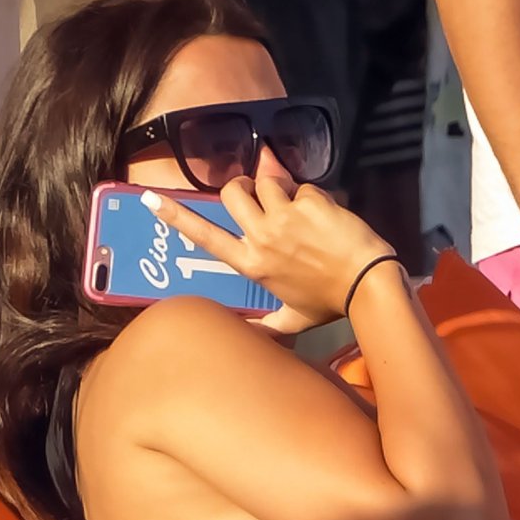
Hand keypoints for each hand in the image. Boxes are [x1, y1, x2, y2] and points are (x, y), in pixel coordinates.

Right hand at [143, 178, 391, 330]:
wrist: (368, 284)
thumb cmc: (331, 303)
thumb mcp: (294, 319)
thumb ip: (267, 327)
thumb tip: (248, 337)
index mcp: (251, 264)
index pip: (205, 237)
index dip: (175, 216)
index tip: (151, 199)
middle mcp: (260, 239)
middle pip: (233, 193)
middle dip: (243, 186)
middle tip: (260, 193)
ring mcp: (284, 219)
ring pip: (267, 182)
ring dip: (282, 188)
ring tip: (301, 209)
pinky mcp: (308, 204)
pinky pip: (302, 186)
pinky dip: (313, 196)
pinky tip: (327, 216)